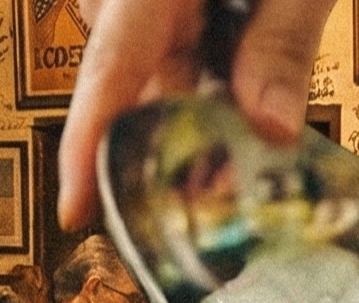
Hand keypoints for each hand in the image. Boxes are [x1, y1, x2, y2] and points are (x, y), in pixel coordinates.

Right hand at [60, 0, 339, 228]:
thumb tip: (272, 132)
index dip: (89, 144)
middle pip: (131, 73)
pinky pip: (168, 36)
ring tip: (256, 110)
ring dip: (199, 92)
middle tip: (225, 180)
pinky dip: (205, 62)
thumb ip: (282, 43)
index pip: (111, 67)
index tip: (76, 209)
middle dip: (174, 128)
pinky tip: (244, 73)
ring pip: (154, 60)